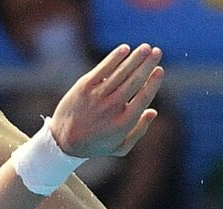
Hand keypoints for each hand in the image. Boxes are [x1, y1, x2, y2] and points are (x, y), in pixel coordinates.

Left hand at [50, 44, 163, 158]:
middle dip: (147, 64)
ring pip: (121, 72)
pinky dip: (115, 58)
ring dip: (135, 57)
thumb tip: (153, 111)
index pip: (143, 98)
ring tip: (146, 47)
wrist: (63, 141)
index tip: (160, 70)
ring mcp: (97, 96)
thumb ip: (139, 130)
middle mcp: (112, 107)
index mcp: (123, 123)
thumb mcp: (120, 147)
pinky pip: (103, 68)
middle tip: (157, 51)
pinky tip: (125, 49)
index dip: (153, 82)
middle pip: (134, 81)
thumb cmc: (95, 144)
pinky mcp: (84, 86)